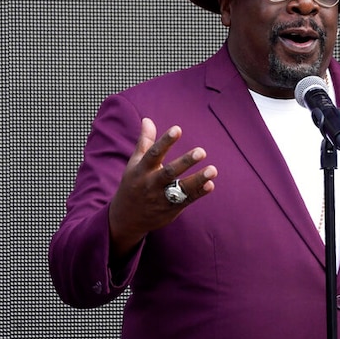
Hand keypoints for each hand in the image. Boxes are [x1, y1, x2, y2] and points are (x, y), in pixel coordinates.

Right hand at [108, 118, 216, 256]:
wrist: (126, 218)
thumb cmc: (134, 184)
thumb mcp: (135, 164)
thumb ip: (145, 142)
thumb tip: (148, 119)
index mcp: (142, 170)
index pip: (154, 153)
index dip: (165, 141)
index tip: (177, 129)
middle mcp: (151, 183)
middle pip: (169, 172)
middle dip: (185, 162)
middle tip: (201, 151)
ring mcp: (162, 198)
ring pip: (181, 189)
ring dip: (198, 179)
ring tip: (213, 170)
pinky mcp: (171, 209)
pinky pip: (187, 200)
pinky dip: (199, 193)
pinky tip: (210, 184)